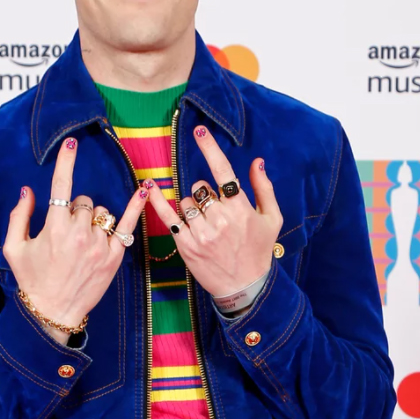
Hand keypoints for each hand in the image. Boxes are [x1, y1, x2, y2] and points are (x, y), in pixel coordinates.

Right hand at [2, 136, 148, 344]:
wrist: (53, 312)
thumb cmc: (31, 280)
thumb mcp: (14, 248)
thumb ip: (19, 217)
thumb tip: (28, 190)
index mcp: (54, 229)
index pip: (61, 188)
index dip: (66, 162)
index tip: (71, 142)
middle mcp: (79, 234)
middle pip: (84, 202)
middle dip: (76, 210)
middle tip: (67, 233)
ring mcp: (99, 245)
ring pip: (101, 214)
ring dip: (93, 220)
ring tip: (83, 243)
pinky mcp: (114, 256)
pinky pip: (126, 225)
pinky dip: (135, 207)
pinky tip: (145, 190)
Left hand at [146, 125, 282, 297]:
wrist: (245, 287)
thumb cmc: (259, 251)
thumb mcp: (271, 219)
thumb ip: (264, 188)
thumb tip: (257, 162)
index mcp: (241, 209)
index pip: (222, 171)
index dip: (210, 148)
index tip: (199, 130)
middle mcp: (220, 219)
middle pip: (200, 188)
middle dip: (204, 194)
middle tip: (214, 212)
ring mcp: (201, 232)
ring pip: (186, 202)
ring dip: (192, 207)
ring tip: (205, 225)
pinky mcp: (186, 245)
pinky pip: (168, 217)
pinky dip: (157, 202)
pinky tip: (148, 188)